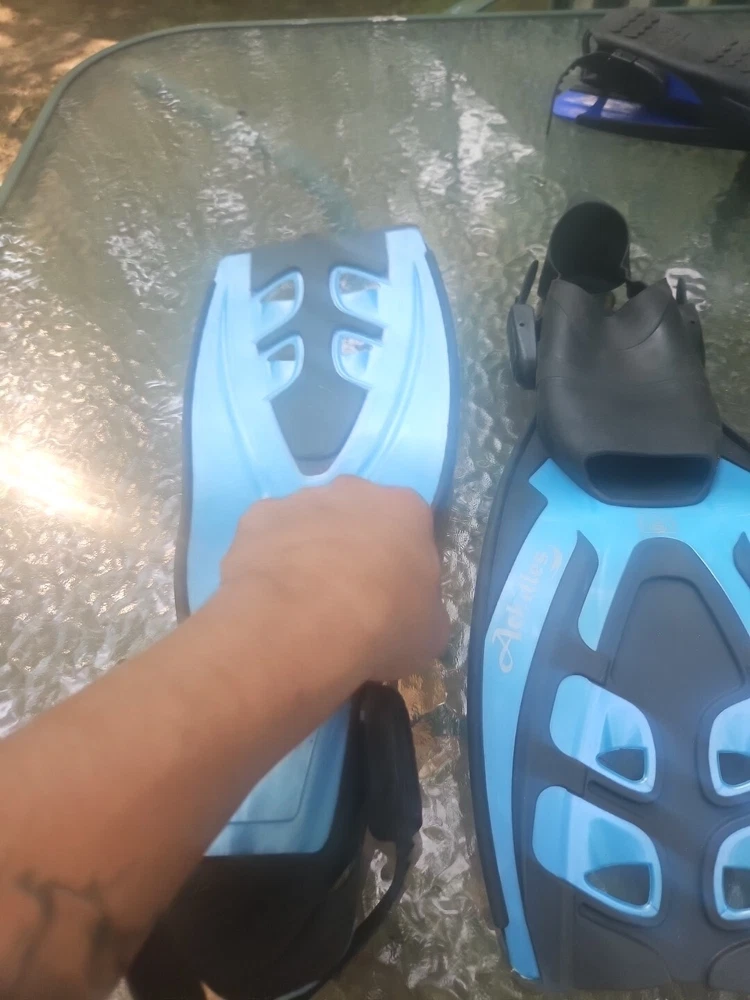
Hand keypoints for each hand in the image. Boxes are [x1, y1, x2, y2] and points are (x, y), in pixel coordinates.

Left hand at [217, 476, 449, 682]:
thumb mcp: (429, 633)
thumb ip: (424, 609)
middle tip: (348, 595)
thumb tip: (413, 615)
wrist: (302, 625)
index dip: (402, 562)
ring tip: (302, 600)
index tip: (394, 595)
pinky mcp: (256, 517)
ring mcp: (301, 499)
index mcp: (405, 510)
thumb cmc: (382, 626)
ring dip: (310, 549)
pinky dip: (269, 558)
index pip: (411, 527)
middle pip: (358, 514)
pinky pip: (268, 536)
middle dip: (354, 545)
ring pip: (310, 521)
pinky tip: (270, 595)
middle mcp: (354, 490)